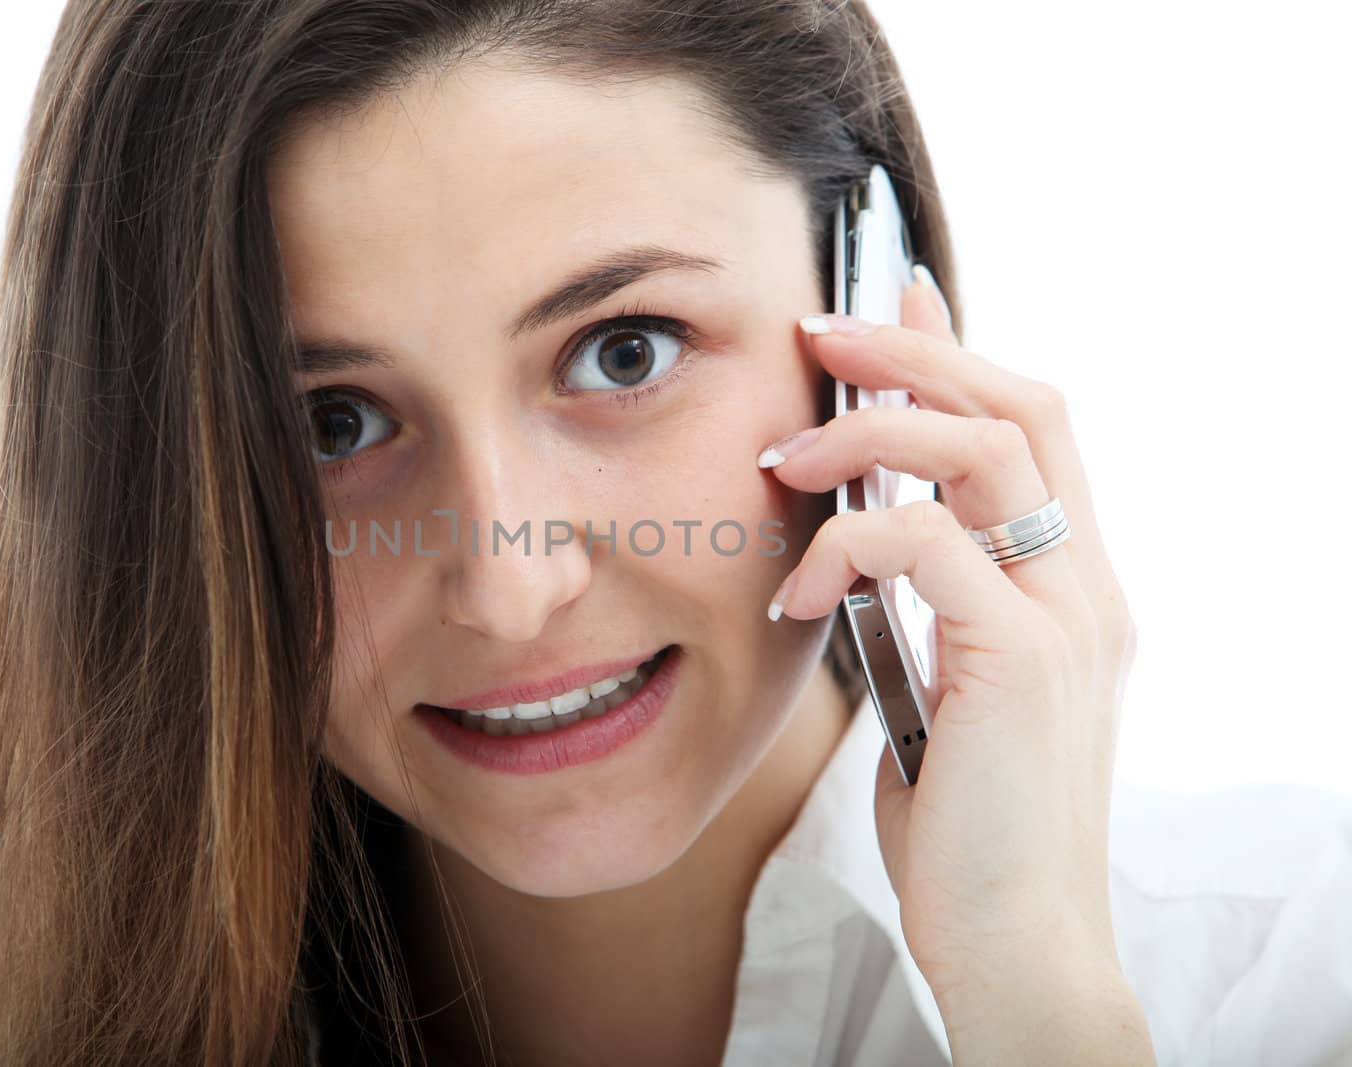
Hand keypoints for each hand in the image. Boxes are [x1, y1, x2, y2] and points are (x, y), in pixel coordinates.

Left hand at [757, 269, 1151, 1061]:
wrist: (1015, 941)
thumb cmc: (965, 825)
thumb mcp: (947, 690)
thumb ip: (928, 606)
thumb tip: (866, 535)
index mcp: (1070, 586)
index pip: (1031, 426)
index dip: (961, 349)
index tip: (890, 298)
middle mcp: (1086, 586)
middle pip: (1020, 404)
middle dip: (914, 348)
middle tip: (817, 330)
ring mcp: (1067, 617)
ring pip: (980, 448)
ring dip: (864, 433)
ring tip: (782, 463)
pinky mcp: (1020, 659)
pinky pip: (918, 543)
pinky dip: (842, 546)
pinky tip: (796, 595)